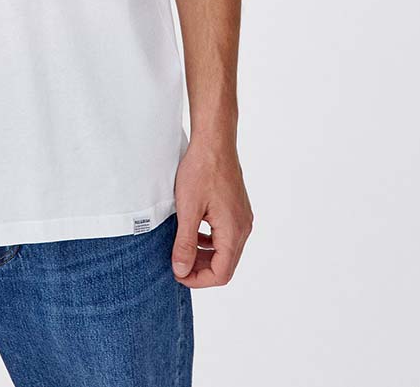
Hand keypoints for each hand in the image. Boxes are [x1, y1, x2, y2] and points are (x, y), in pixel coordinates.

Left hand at [170, 136, 252, 286]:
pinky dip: (210, 241)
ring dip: (205, 256)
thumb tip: (181, 270)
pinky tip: (193, 233)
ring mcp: (242, 217)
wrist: (214, 140)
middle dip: (201, 269)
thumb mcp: (188, 209)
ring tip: (182, 251)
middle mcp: (243, 227)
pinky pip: (226, 235)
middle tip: (177, 264)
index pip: (221, 273)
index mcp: (233, 231)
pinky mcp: (237, 208)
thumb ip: (185, 243)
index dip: (198, 280)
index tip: (177, 273)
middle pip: (226, 264)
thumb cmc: (201, 170)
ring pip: (226, 250)